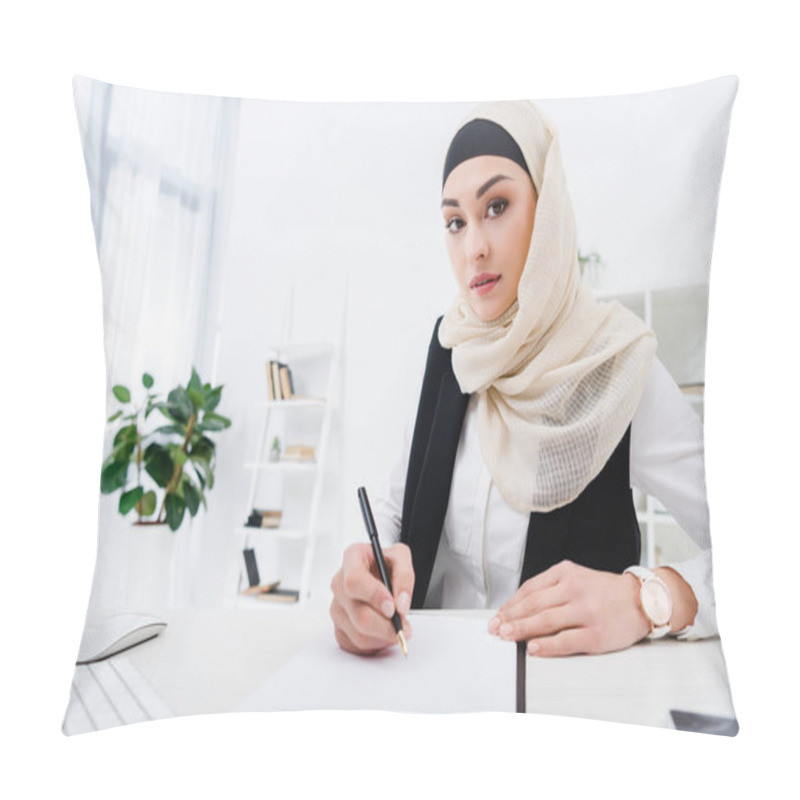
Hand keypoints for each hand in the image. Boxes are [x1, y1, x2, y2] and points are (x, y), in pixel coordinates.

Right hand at [329, 542, 414, 654]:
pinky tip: (383, 632)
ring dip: (384, 636)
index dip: (374, 596)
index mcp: (351, 559)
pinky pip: (357, 646)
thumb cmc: (386, 564)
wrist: (381, 575)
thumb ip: (404, 577)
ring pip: (359, 634)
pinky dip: (375, 644)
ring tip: (396, 627)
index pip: (354, 581)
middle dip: (386, 625)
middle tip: (404, 626)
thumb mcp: (401, 557)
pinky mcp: (339, 627)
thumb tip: (401, 604)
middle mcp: (339, 583)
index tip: (393, 607)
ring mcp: (337, 607)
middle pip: (358, 614)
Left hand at [488, 559, 649, 656]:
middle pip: (534, 605)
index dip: (510, 604)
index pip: (530, 589)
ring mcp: (586, 611)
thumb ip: (550, 589)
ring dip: (521, 630)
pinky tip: (533, 648)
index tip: (497, 616)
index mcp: (566, 573)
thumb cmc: (605, 592)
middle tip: (495, 628)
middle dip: (510, 618)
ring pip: (545, 621)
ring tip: (506, 637)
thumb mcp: (576, 578)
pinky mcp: (596, 633)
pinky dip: (546, 646)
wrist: (643, 599)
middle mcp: (574, 589)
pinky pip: (565, 640)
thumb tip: (519, 609)